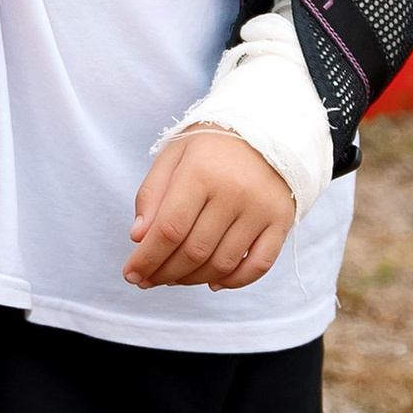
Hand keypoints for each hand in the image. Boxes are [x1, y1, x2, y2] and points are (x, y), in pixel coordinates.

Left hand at [126, 130, 297, 292]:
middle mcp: (234, 192)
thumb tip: (138, 238)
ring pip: (222, 263)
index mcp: (201, 172)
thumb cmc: (211, 146)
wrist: (266, 130)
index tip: (131, 274)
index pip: (169, 229)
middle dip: (164, 273)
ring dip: (193, 280)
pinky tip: (213, 282)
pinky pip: (259, 265)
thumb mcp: (173, 156)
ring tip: (175, 278)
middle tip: (148, 280)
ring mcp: (260, 209)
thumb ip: (151, 194)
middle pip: (194, 251)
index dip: (147, 258)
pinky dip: (234, 282)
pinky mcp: (281, 221)